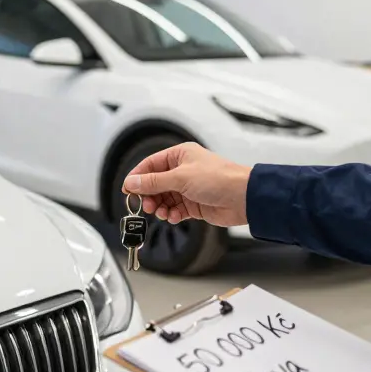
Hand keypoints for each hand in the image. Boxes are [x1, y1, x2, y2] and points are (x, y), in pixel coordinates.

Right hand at [121, 142, 251, 227]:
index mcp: (180, 155)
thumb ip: (153, 182)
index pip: (150, 164)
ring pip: (164, 198)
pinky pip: (175, 209)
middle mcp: (183, 170)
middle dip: (149, 195)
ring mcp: (189, 188)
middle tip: (146, 205)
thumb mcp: (180, 178)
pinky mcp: (194, 203)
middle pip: (155, 183)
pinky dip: (171, 214)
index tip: (127, 190)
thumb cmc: (219, 179)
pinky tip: (173, 216)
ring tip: (161, 212)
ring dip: (159, 207)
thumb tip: (132, 182)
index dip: (137, 177)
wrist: (243, 198)